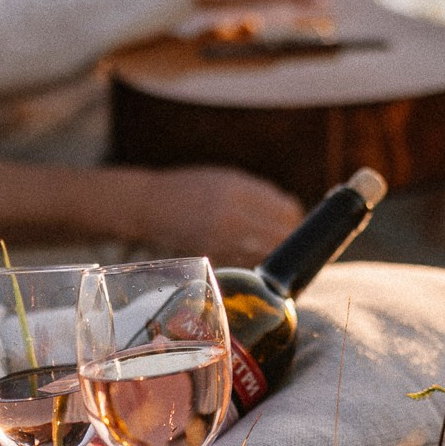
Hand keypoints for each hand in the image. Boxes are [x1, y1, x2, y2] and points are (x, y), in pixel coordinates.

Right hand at [131, 166, 302, 265]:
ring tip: (267, 249)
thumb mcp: (227, 179)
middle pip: (281, 236)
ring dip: (272, 253)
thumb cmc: (192, 188)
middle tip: (286, 240)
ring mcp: (219, 240)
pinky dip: (253, 263)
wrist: (149, 205)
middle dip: (288, 239)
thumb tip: (293, 213)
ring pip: (266, 254)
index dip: (295, 218)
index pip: (287, 211)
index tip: (292, 221)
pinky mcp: (209, 258)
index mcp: (237, 189)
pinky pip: (245, 266)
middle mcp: (230, 215)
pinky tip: (248, 257)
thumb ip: (260, 194)